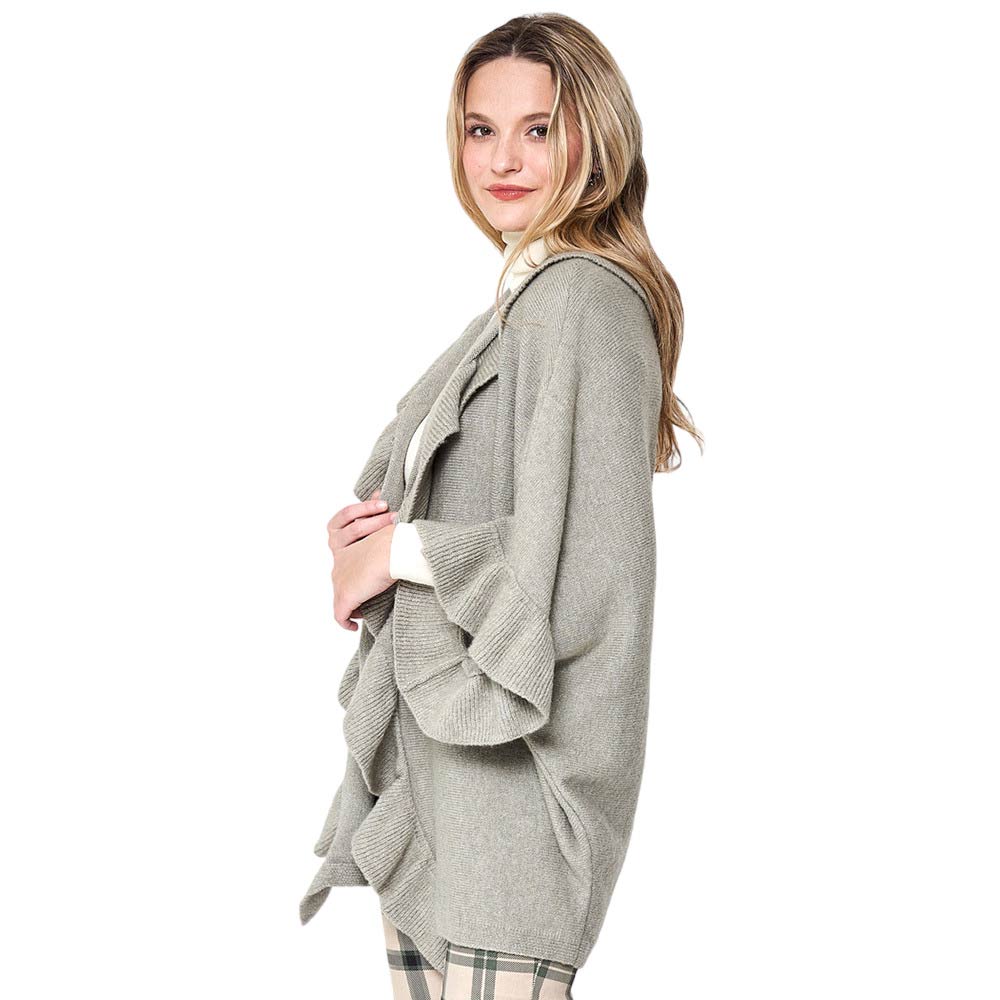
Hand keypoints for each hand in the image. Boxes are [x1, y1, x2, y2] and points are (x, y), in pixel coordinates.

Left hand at [326, 488, 397, 630]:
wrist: (394, 549)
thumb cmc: (396, 536)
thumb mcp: (387, 519)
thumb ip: (380, 510)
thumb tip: (379, 491)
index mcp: (344, 537)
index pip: (337, 533)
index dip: (350, 540)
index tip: (366, 550)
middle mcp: (338, 558)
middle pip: (339, 568)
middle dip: (352, 577)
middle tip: (368, 585)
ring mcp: (340, 577)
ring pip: (340, 591)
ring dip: (353, 600)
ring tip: (362, 607)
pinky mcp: (345, 596)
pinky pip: (340, 614)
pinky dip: (345, 621)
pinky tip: (352, 626)